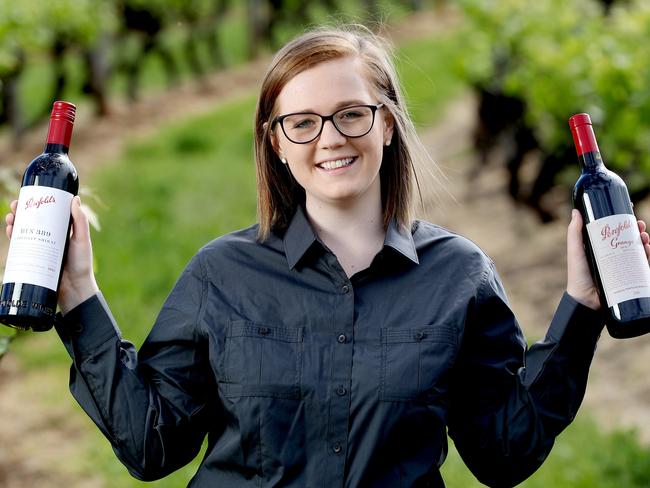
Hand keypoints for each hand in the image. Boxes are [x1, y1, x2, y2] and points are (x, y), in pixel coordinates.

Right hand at [6, 196, 98, 313]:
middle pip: (32, 221)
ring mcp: (40, 249)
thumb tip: (75, 199)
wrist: (74, 289)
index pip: (47, 214)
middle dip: (21, 212)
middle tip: (14, 206)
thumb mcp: (82, 240)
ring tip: (10, 218)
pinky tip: (10, 231)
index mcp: (61, 231)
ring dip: (14, 223)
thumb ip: (80, 221)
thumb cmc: (82, 264)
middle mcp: (49, 238)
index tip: (28, 196)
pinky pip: (19, 247)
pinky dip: (13, 237)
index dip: (36, 204)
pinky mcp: (32, 260)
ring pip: (23, 232)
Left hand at [566, 209, 649, 309]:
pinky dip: (647, 254)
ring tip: (643, 236)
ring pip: (637, 249)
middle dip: (636, 228)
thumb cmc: (578, 275)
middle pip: (628, 237)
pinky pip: (642, 264)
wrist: (586, 301)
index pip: (613, 229)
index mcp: (600, 246)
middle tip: (639, 224)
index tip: (630, 209)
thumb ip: (574, 233)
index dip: (623, 220)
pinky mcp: (630, 276)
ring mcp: (622, 265)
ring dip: (644, 239)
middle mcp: (612, 254)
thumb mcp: (576, 251)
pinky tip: (648, 248)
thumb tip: (576, 211)